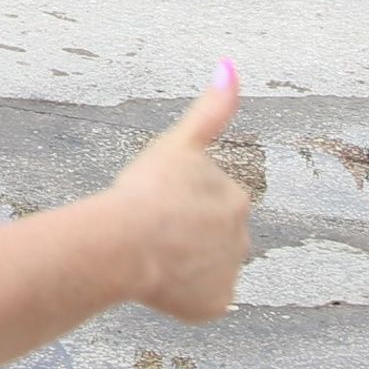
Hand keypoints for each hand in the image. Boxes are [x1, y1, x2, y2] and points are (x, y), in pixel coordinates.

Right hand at [106, 65, 252, 321]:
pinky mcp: (213, 305)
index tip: (158, 199)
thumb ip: (211, 108)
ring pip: (202, 268)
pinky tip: (157, 280)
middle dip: (186, 234)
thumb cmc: (147, 188)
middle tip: (152, 228)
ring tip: (150, 254)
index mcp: (236, 200)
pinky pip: (197, 299)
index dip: (180, 200)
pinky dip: (179, 293)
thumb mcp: (178, 141)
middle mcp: (242, 239)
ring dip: (182, 263)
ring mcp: (228, 274)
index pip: (212, 201)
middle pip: (210, 236)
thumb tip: (230, 63)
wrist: (127, 242)